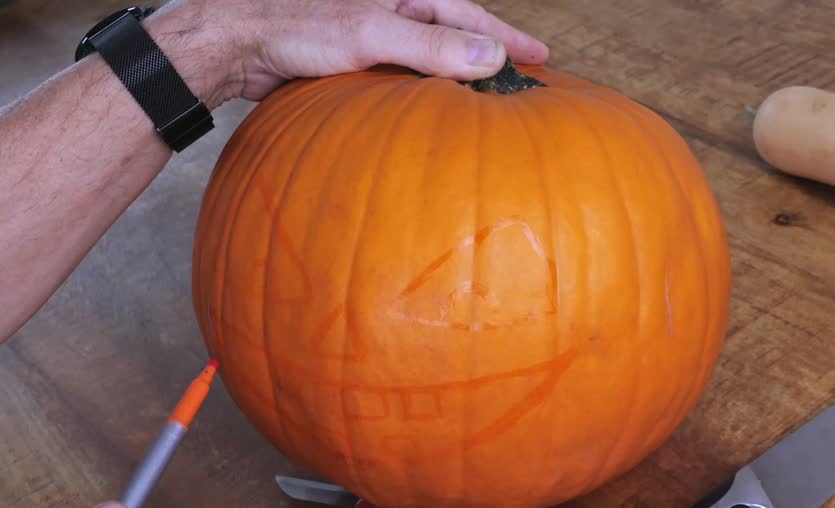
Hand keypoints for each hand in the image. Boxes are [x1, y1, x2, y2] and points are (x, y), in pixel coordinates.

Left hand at [148, 0, 550, 105]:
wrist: (234, 44)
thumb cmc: (296, 26)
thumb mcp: (370, 33)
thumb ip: (430, 45)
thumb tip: (490, 55)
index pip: (468, 13)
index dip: (506, 36)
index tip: (540, 58)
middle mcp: (389, 5)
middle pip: (453, 30)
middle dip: (488, 52)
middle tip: (523, 77)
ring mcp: (371, 31)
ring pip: (427, 54)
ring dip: (456, 73)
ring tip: (486, 98)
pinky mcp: (352, 57)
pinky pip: (401, 73)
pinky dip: (423, 90)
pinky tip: (431, 110)